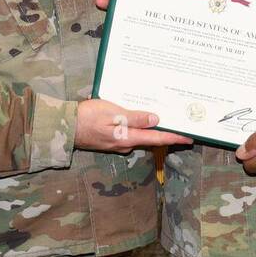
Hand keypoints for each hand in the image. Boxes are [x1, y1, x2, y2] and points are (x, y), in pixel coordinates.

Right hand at [74, 98, 192, 151]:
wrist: (66, 127)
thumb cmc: (87, 116)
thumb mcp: (112, 113)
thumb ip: (135, 118)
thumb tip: (156, 119)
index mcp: (128, 137)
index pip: (157, 138)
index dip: (174, 137)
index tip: (189, 138)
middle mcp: (126, 144)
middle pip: (152, 140)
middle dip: (167, 134)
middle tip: (182, 128)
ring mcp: (118, 144)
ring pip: (141, 137)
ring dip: (154, 131)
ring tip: (166, 121)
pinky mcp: (111, 140)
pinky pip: (131, 135)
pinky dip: (140, 128)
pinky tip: (142, 121)